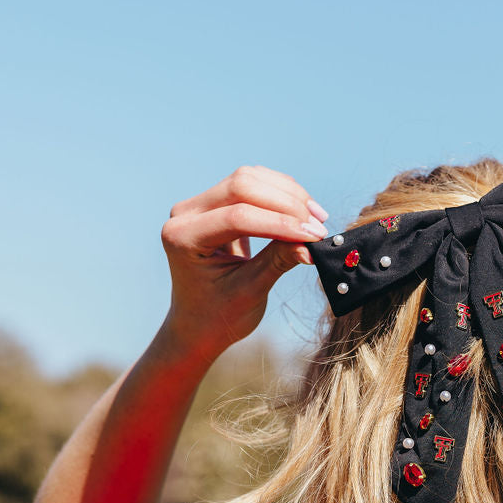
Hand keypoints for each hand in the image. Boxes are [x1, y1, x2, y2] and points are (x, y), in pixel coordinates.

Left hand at [159, 165, 327, 360]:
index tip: (315, 236)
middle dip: (286, 203)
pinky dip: (281, 193)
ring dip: (287, 194)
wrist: (199, 324)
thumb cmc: (220, 315)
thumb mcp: (250, 291)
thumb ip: (278, 261)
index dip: (281, 223)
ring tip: (316, 217)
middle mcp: (185, 213)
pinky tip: (302, 211)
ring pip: (249, 178)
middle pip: (241, 186)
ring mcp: (198, 204)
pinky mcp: (216, 202)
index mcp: (183, 238)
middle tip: (318, 226)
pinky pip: (252, 184)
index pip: (237, 217)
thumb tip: (312, 243)